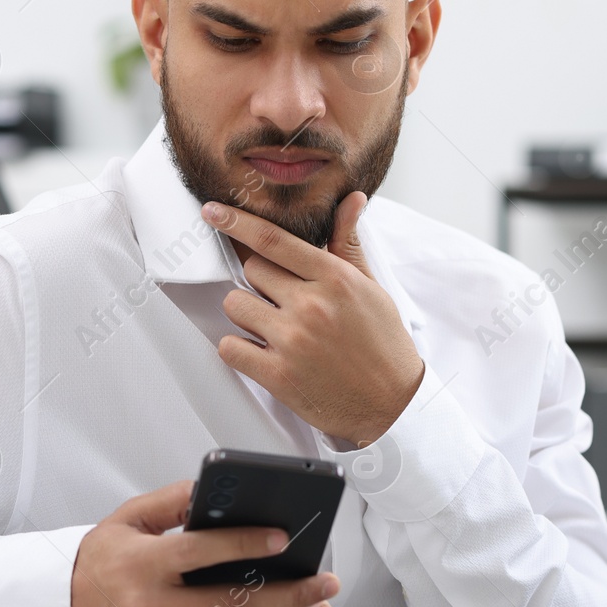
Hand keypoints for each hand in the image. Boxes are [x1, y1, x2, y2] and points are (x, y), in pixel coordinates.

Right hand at [71, 480, 339, 606]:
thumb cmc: (93, 565)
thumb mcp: (125, 521)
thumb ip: (170, 503)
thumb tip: (213, 492)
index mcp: (144, 566)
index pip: (204, 553)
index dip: (246, 544)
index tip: (283, 537)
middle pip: (234, 604)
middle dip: (289, 593)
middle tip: (324, 581)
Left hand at [203, 191, 423, 447]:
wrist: (392, 405)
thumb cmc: (383, 346)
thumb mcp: (372, 289)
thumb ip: (349, 244)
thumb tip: (351, 200)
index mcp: (335, 279)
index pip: (274, 240)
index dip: (238, 222)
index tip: (214, 212)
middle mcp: (311, 305)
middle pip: (252, 271)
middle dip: (261, 283)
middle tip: (283, 301)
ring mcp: (292, 340)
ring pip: (235, 305)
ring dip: (247, 315)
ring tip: (273, 328)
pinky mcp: (278, 374)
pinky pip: (230, 347)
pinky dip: (238, 349)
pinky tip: (261, 352)